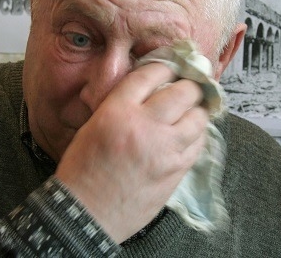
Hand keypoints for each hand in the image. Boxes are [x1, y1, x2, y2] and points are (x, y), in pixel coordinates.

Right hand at [55, 62, 207, 242]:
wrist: (85, 214)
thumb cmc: (81, 170)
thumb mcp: (92, 126)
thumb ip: (120, 105)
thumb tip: (149, 90)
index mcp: (117, 111)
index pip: (151, 74)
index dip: (166, 65)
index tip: (172, 66)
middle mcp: (145, 126)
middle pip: (184, 92)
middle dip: (190, 85)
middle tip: (190, 86)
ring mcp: (165, 150)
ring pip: (198, 118)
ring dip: (198, 110)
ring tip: (193, 109)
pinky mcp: (176, 172)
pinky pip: (198, 145)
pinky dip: (197, 135)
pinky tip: (190, 134)